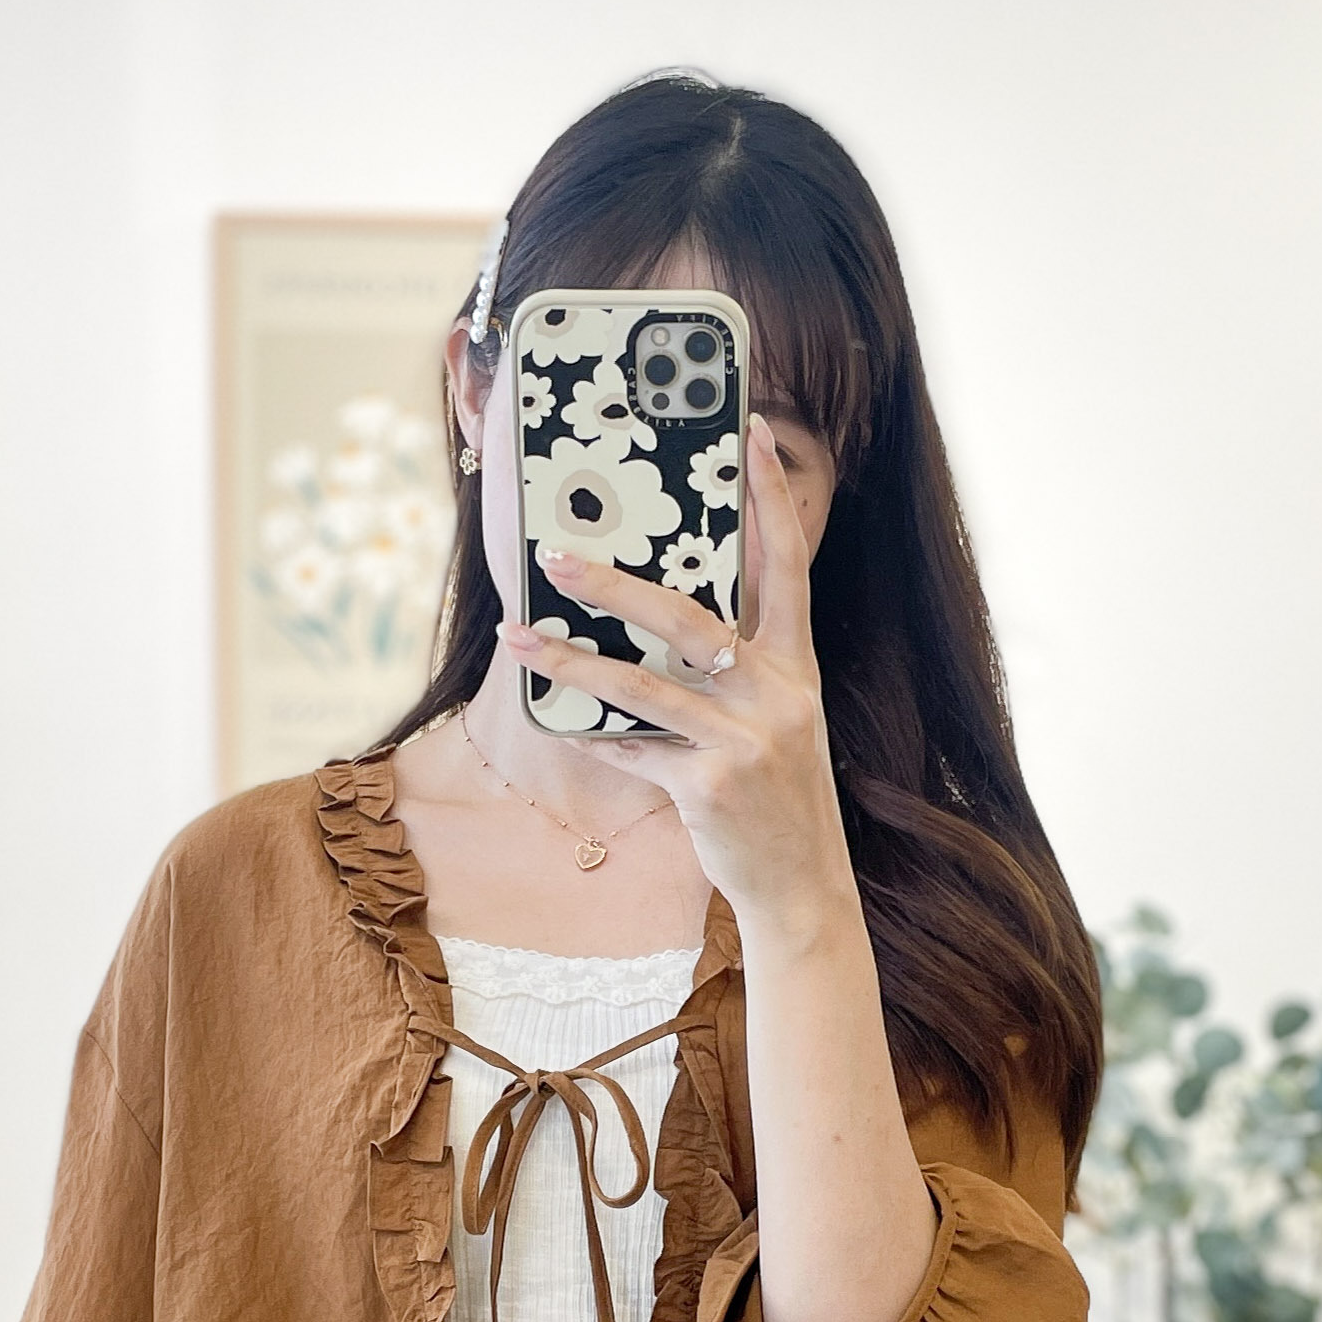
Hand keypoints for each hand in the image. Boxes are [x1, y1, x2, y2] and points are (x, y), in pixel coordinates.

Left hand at [503, 418, 854, 944]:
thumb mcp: (775, 721)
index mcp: (794, 666)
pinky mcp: (711, 786)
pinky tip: (555, 719)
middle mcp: (778, 694)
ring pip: (643, 683)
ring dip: (571, 658)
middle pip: (689, 617)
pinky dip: (592, 733)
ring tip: (517, 634)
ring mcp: (746, 739)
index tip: (755, 434)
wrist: (804, 887)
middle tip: (557, 554)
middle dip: (615, 584)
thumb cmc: (777, 796)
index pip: (790, 563)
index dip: (773, 497)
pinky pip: (633, 747)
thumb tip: (656, 621)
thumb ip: (732, 670)